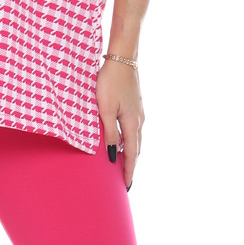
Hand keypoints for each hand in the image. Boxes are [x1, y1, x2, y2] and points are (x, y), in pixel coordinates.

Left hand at [96, 58, 142, 189]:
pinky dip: (128, 141)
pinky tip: (122, 142)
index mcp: (132, 123)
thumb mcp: (105, 109)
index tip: (126, 187)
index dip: (128, 171)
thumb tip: (112, 156)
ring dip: (130, 154)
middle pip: (135, 149)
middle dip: (131, 166)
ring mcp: (138, 112)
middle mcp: (138, 120)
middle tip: (125, 182)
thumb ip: (109, 133)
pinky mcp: (134, 105)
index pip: (131, 154)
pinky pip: (133, 130)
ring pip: (135, 140)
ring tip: (123, 166)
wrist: (122, 58)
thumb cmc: (110, 82)